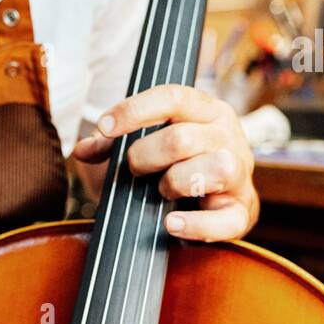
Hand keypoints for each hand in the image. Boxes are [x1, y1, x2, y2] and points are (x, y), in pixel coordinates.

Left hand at [72, 84, 258, 241]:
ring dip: (176, 181)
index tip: (105, 127)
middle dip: (145, 157)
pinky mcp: (243, 210)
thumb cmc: (172, 164)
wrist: (208, 201)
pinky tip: (171, 224)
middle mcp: (227, 135)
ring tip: (163, 190)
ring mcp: (240, 172)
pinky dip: (197, 225)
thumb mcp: (141, 146)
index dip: (134, 110)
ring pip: (216, 168)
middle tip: (133, 169)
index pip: (172, 97)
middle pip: (182, 139)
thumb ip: (110, 145)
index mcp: (204, 110)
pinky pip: (226, 220)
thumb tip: (81, 150)